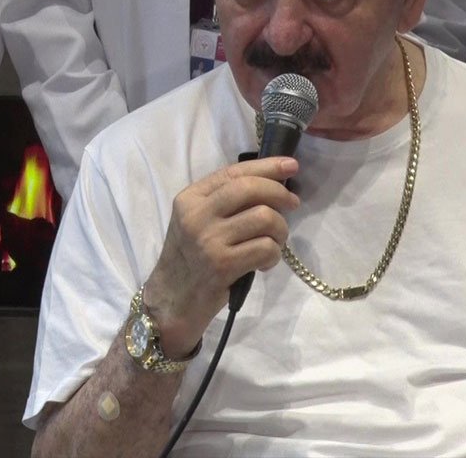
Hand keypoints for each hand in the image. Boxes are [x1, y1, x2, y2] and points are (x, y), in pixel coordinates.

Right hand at [143, 157, 300, 355]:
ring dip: (280, 230)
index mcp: (190, 198)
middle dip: (280, 193)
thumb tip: (273, 183)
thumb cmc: (191, 257)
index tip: (291, 166)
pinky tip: (264, 262)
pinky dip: (274, 255)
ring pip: (265, 218)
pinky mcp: (223, 265)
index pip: (234, 173)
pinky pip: (266, 248)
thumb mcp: (197, 220)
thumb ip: (225, 201)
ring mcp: (209, 241)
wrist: (173, 299)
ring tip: (274, 241)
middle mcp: (196, 215)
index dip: (268, 166)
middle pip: (250, 189)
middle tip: (292, 204)